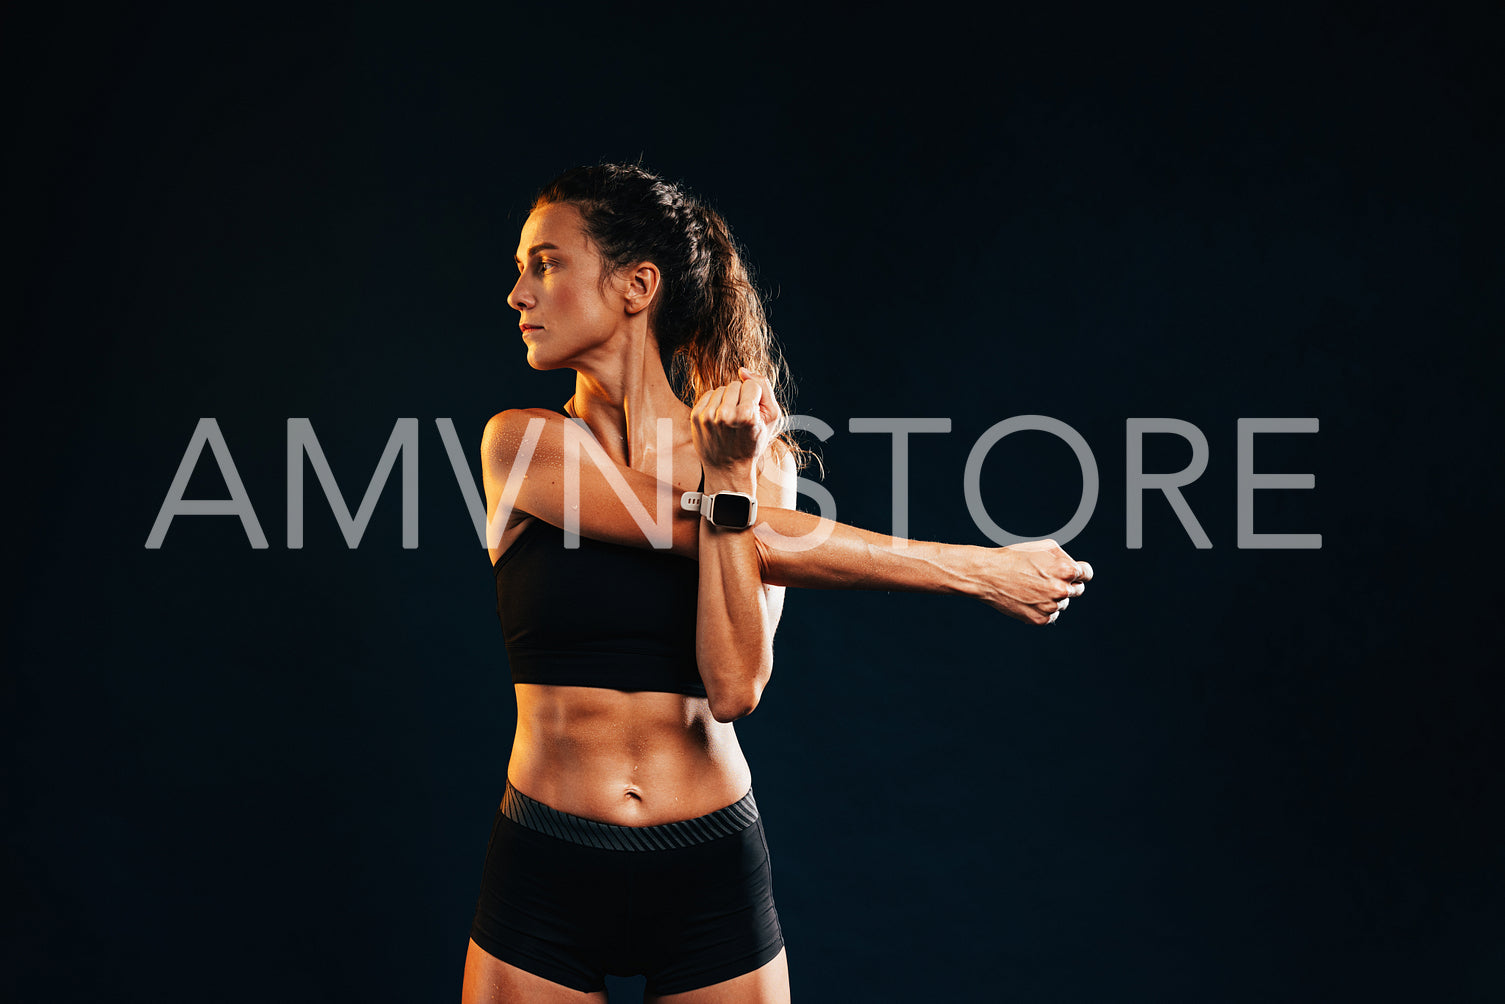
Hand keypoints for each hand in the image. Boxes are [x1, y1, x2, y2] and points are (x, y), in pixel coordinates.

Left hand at [690, 366, 780, 475]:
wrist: (728, 467)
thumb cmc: (752, 442)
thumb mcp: (771, 418)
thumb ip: (764, 387)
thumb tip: (742, 370)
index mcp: (746, 416)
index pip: (752, 385)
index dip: (754, 398)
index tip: (752, 414)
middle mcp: (725, 415)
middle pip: (735, 385)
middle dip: (740, 397)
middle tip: (740, 418)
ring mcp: (708, 416)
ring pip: (721, 388)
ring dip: (727, 399)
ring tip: (729, 419)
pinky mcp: (696, 417)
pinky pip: (708, 394)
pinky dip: (715, 403)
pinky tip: (719, 418)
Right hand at [976, 539, 1093, 625]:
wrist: (988, 575)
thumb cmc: (1015, 557)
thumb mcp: (1045, 547)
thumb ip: (1066, 558)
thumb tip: (1077, 569)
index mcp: (1067, 570)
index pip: (1087, 574)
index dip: (1080, 571)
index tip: (1071, 573)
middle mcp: (1062, 590)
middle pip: (1077, 590)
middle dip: (1066, 584)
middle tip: (1046, 578)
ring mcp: (1051, 607)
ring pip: (1063, 603)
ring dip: (1053, 597)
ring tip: (1032, 587)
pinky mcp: (1040, 619)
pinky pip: (1051, 616)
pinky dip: (1043, 608)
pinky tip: (1028, 598)